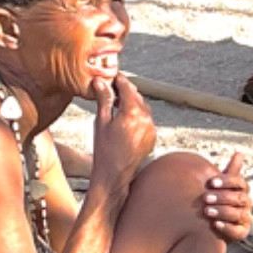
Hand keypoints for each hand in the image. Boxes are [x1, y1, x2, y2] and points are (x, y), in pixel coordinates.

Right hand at [90, 74, 155, 188]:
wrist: (114, 175)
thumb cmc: (105, 151)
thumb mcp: (101, 122)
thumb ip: (104, 100)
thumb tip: (100, 82)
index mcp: (132, 113)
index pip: (127, 88)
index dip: (119, 80)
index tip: (113, 77)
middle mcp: (145, 120)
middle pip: (137, 96)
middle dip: (126, 91)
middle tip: (113, 88)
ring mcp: (151, 129)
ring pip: (143, 107)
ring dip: (132, 102)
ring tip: (118, 104)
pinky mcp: (152, 137)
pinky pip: (146, 119)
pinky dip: (137, 115)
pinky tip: (126, 118)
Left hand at [199, 153, 252, 242]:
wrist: (215, 224)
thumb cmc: (219, 202)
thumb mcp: (223, 186)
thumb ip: (230, 172)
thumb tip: (240, 153)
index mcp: (242, 190)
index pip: (240, 182)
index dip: (226, 181)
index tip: (211, 182)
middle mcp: (246, 204)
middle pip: (239, 198)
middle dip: (222, 197)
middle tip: (206, 198)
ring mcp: (245, 218)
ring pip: (238, 214)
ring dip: (222, 212)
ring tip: (207, 211)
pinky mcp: (241, 232)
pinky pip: (238, 231)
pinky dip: (227, 227)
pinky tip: (215, 224)